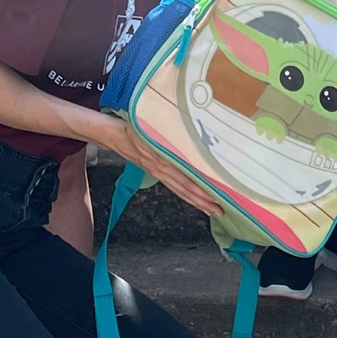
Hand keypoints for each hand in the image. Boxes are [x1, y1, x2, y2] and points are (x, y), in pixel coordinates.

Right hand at [94, 118, 223, 218]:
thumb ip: (170, 133)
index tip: (218, 197)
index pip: (187, 180)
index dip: (202, 191)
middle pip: (186, 190)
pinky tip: (193, 198)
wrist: (115, 135)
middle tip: (221, 211)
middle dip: (204, 202)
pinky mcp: (155, 172)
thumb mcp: (153, 128)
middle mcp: (162, 169)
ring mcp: (158, 172)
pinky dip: (186, 194)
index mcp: (164, 160)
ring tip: (212, 210)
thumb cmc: (135, 127)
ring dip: (197, 202)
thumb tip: (191, 138)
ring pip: (180, 191)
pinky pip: (174, 187)